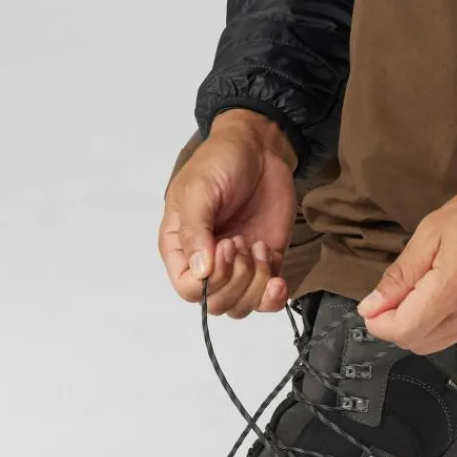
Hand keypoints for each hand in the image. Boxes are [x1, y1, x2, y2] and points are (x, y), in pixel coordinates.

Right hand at [159, 109, 296, 316]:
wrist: (261, 150)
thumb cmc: (221, 163)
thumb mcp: (199, 190)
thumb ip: (195, 231)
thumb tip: (200, 272)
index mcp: (180, 248)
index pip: (188, 290)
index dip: (211, 279)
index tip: (225, 245)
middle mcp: (207, 264)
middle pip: (218, 303)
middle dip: (236, 278)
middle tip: (243, 241)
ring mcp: (238, 267)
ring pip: (243, 306)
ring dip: (256, 283)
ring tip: (258, 247)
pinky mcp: (266, 265)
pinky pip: (268, 300)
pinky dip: (275, 295)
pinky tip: (276, 274)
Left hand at [358, 158, 456, 352]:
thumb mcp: (435, 229)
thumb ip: (402, 273)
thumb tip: (374, 305)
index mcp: (454, 288)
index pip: (404, 331)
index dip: (379, 323)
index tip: (371, 305)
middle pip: (418, 344)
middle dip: (395, 327)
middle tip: (389, 296)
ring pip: (438, 343)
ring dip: (417, 327)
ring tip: (415, 291)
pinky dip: (439, 323)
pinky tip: (438, 295)